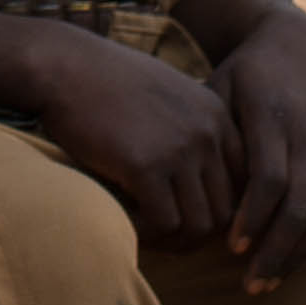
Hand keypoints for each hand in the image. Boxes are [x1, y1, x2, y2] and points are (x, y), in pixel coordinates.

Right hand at [23, 34, 239, 253]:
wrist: (62, 64)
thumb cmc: (104, 83)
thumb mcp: (164, 96)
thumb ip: (189, 130)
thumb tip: (195, 187)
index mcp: (217, 116)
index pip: (243, 184)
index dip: (216, 208)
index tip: (184, 213)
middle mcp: (207, 132)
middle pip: (225, 212)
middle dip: (194, 232)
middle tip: (160, 233)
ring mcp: (180, 149)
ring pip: (198, 226)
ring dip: (171, 240)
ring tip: (142, 230)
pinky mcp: (147, 165)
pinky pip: (163, 224)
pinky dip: (145, 234)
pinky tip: (124, 220)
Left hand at [206, 16, 305, 291]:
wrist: (301, 46)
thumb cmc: (246, 74)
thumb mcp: (219, 88)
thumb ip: (206, 133)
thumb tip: (173, 182)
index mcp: (273, 115)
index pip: (271, 178)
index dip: (254, 217)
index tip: (231, 248)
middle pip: (301, 206)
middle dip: (276, 251)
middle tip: (250, 286)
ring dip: (299, 255)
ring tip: (269, 282)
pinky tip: (294, 260)